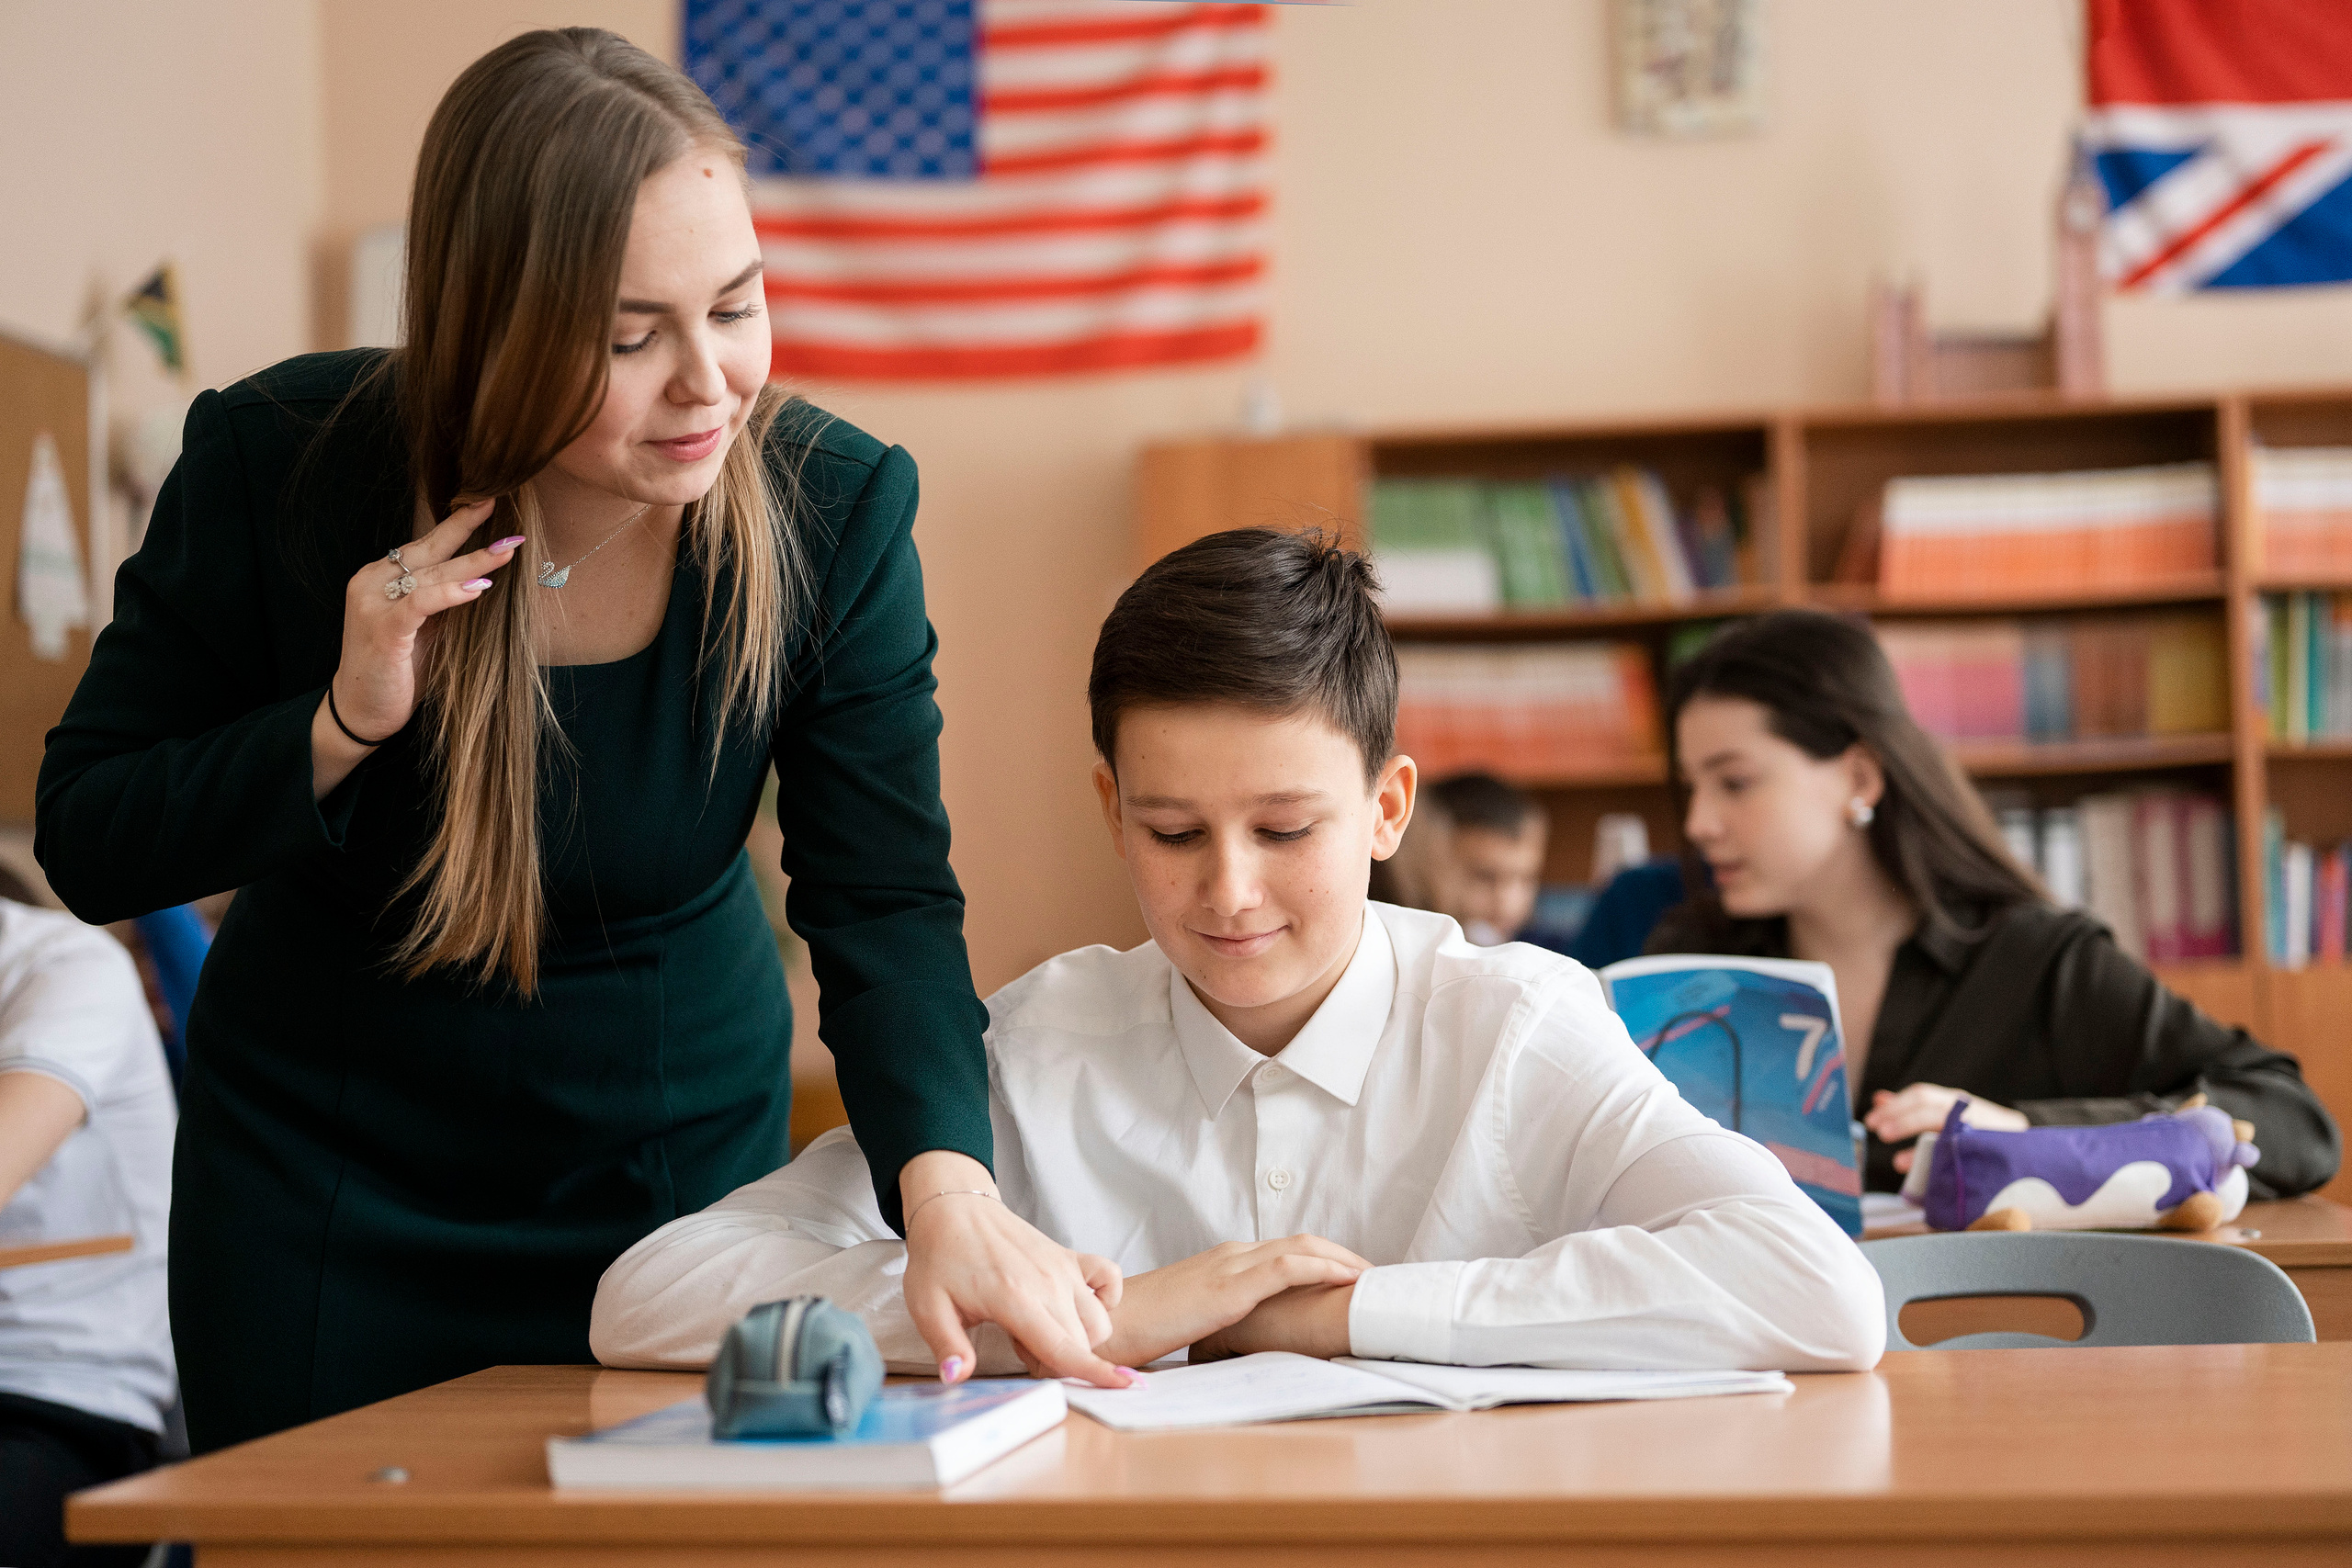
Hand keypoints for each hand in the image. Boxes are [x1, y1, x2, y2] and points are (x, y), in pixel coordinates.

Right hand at [312, 498, 521, 794]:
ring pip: (430, 573)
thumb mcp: (428, 626)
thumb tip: (486, 574)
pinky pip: (420, 603)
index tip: (491, 503)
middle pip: (430, 549)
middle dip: (470, 530)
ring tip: (507, 551)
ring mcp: (373, 603)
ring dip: (472, 561)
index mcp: (382, 576)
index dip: (459, 523)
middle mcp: (372, 582)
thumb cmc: (399, 668)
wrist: (363, 710)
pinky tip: (478, 588)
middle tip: (511, 520)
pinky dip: (450, 593)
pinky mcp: (382, 629)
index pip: (425, 543)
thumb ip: (445, 599)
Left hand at [898, 1151, 1128, 1387]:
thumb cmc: (940, 1257)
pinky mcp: (1068, 1257)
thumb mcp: (927, 1307)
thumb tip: (958, 1377)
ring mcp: (1062, 1268)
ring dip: (1079, 1339)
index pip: (1062, 1347)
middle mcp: (1048, 1283)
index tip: (1121, 1386)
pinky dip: (1106, 1298)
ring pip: (1098, 1319)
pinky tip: (1080, 1306)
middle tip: (1019, 1348)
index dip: (1091, 1372)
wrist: (954, 1207)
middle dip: (1060, 1363)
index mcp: (1015, 1298)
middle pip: (1082, 1341)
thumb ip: (948, 1346)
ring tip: (1038, 1330)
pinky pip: (1109, 1277)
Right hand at [1088, 1236, 1367, 1370]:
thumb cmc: (1139, 1329)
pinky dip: (1323, 1268)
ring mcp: (1231, 1266)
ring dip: (1342, 1259)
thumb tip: (1241, 1343)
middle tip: (1372, 1276)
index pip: (1284, 1250)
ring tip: (1371, 1278)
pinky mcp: (1230, 1285)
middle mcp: (1231, 1255)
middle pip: (1301, 1242)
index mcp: (1223, 1262)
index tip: (1351, 1277)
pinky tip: (1347, 1281)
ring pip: (1301, 1248)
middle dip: (1342, 1255)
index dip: (1323, 1258)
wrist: (1105, 1326)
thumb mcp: (1190, 1320)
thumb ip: (1218, 1320)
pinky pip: (1288, 1266)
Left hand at [1869, 1084, 2028, 1172]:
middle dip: (1902, 1120)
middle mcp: (1972, 1113)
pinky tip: (1928, 1178)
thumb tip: (1879, 1099)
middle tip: (1878, 1133)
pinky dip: (1944, 1168)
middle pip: (1932, 1110)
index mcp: (1958, 1102)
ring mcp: (1985, 1133)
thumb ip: (1914, 1108)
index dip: (1895, 1107)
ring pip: (1950, 1134)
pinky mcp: (1994, 1155)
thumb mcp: (1948, 1114)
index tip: (1871, 1120)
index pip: (1923, 1096)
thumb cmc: (1980, 1132)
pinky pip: (1965, 1160)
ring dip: (1921, 1147)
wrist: (2035, 1152)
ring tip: (1897, 1162)